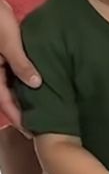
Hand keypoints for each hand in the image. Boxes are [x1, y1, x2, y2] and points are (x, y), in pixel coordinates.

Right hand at [0, 0, 41, 132]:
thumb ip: (20, 63)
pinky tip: (35, 91)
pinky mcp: (1, 57)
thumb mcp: (9, 41)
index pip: (4, 102)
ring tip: (40, 113)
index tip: (32, 132)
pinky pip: (9, 77)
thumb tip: (35, 84)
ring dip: (21, 101)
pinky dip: (20, 85)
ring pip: (8, 88)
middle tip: (39, 129)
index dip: (18, 118)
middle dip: (20, 113)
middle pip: (5, 98)